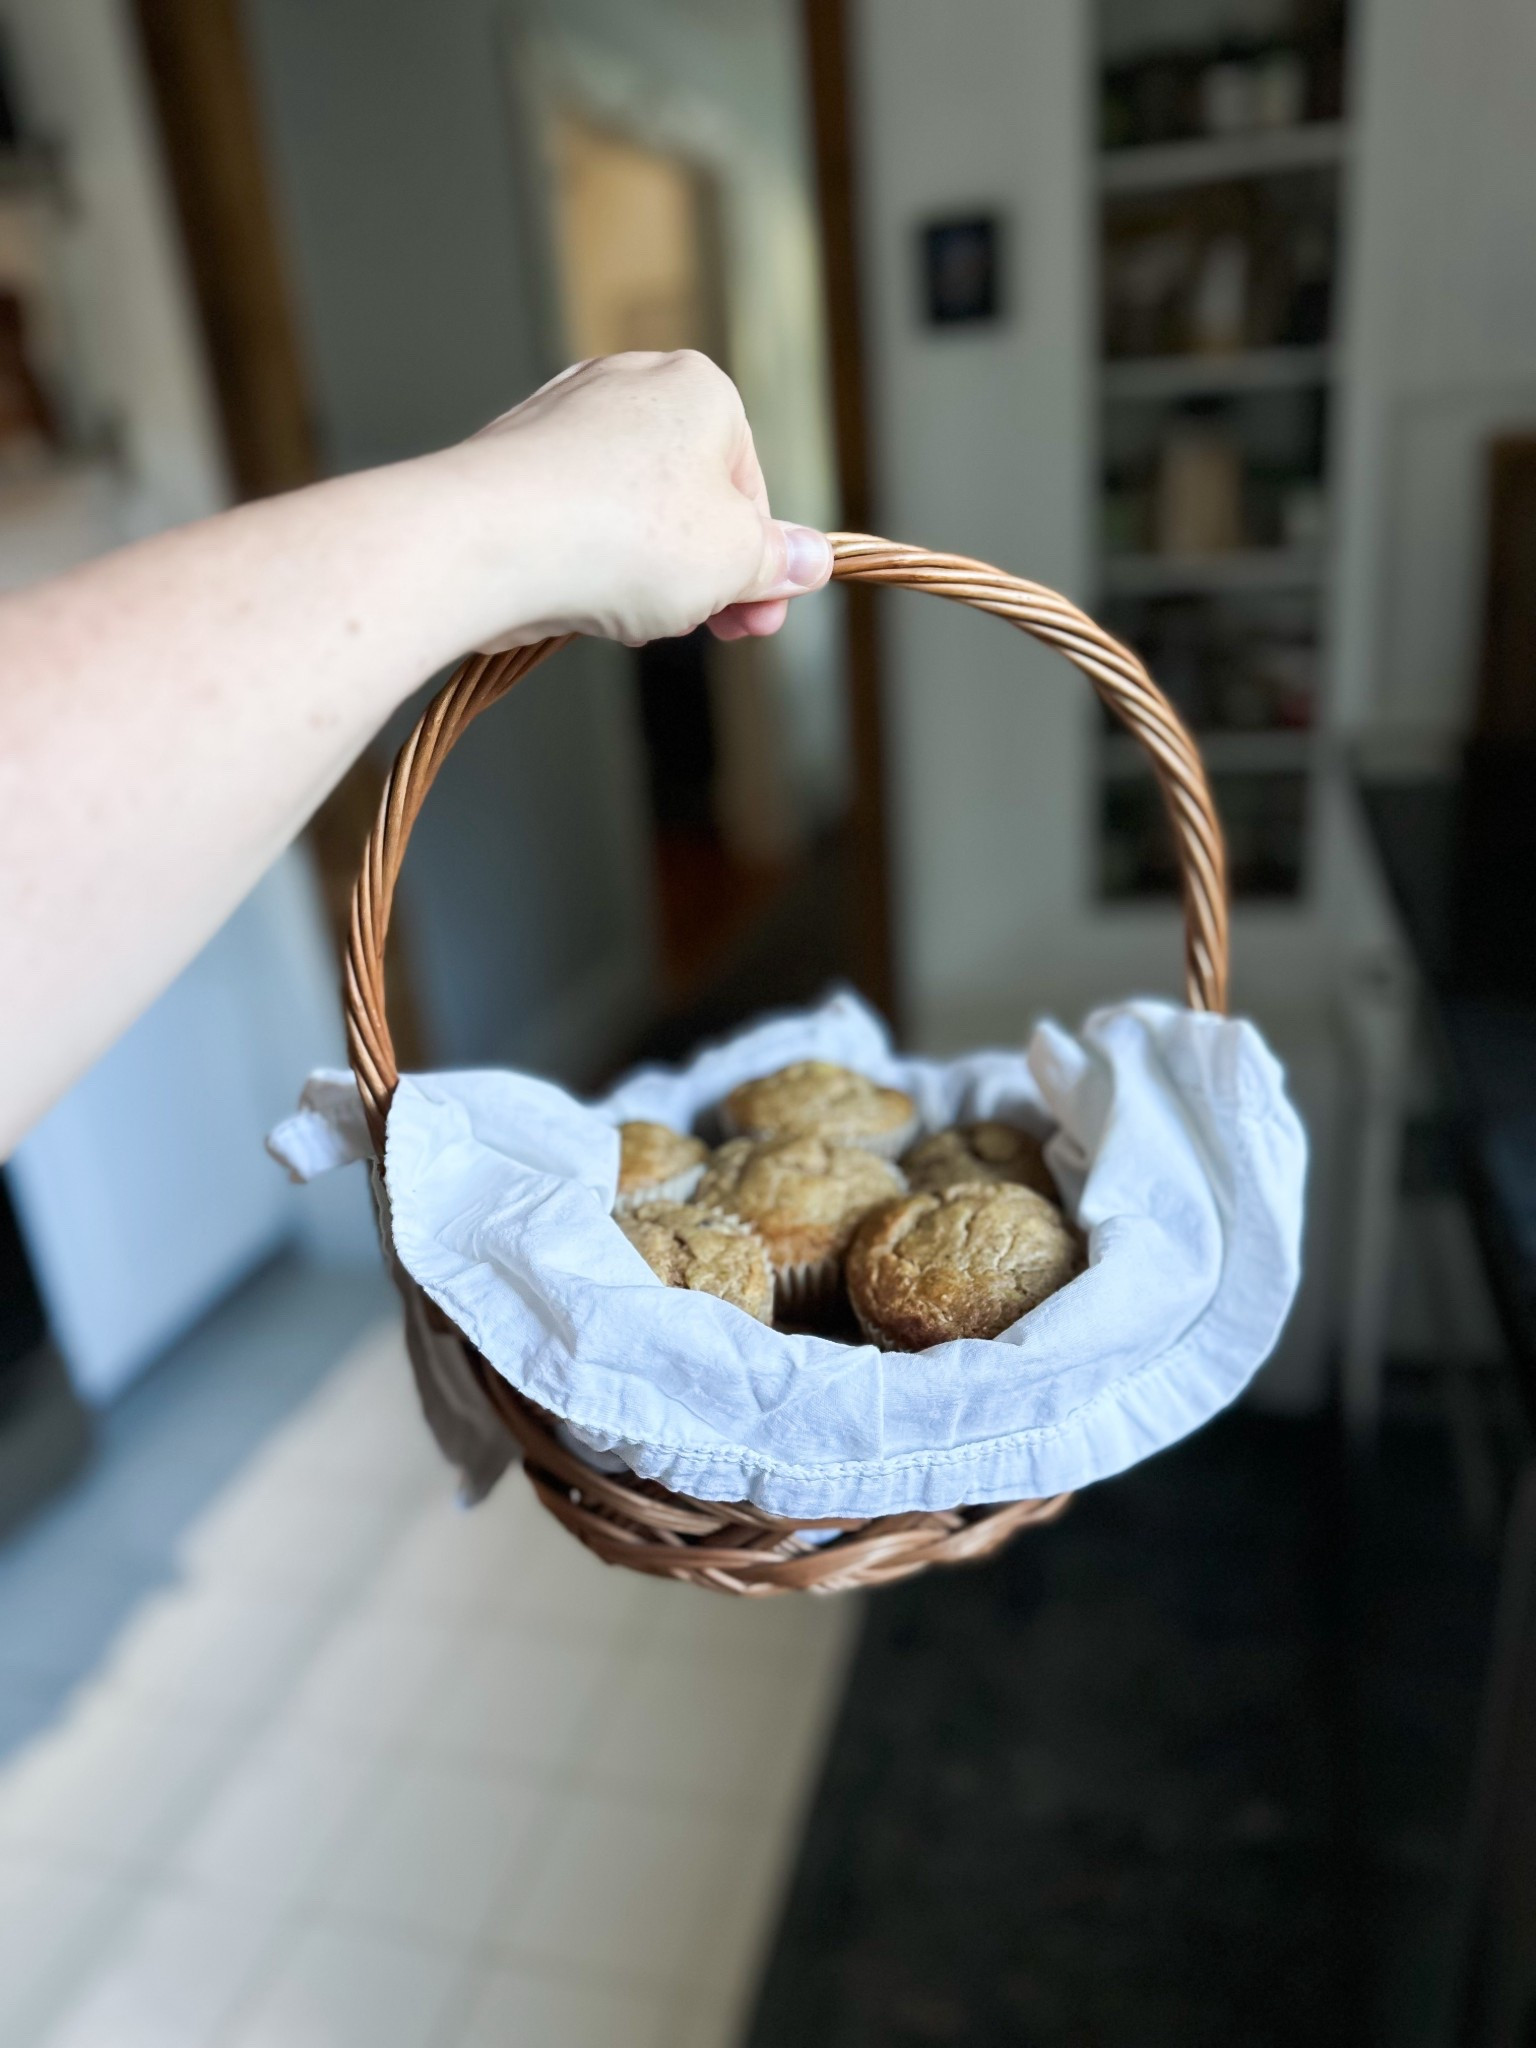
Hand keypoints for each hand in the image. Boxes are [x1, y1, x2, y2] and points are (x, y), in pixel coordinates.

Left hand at [437, 351, 832, 649]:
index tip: (756, 617)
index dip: (759, 567)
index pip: (752, 490)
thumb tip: (814, 559)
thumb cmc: (624, 536)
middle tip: (706, 627)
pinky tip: (581, 599)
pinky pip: (576, 520)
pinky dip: (588, 562)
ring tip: (631, 613)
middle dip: (703, 573)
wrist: (489, 541)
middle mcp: (632, 384)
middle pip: (692, 500)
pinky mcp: (517, 459)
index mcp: (701, 389)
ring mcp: (566, 417)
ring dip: (645, 575)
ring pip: (633, 515)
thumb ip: (780, 562)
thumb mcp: (736, 562)